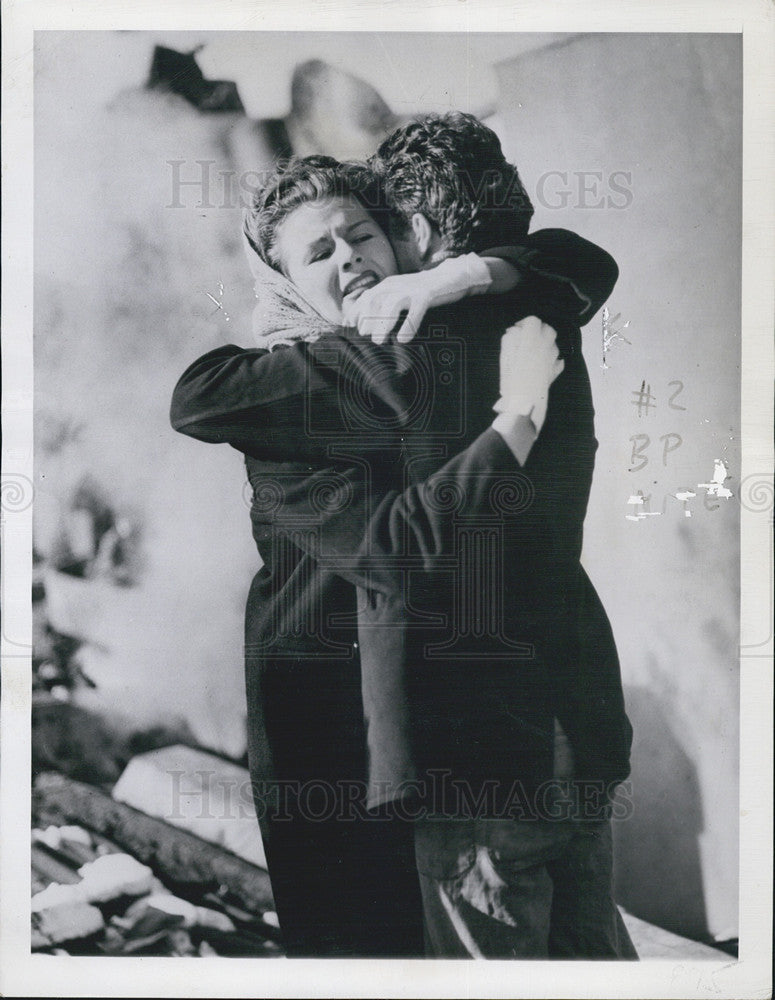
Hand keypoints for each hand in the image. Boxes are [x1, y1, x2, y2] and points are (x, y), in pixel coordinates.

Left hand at [342, 273, 432, 344]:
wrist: (448, 276)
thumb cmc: (420, 292)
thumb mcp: (399, 294)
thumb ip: (384, 304)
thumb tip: (366, 325)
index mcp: (387, 285)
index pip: (366, 297)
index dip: (356, 311)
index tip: (349, 326)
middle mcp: (396, 285)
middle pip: (375, 299)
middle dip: (366, 317)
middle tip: (364, 335)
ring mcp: (411, 289)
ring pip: (392, 305)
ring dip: (383, 323)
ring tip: (379, 340)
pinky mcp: (427, 294)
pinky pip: (416, 310)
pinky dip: (408, 325)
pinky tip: (403, 339)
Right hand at [495, 316, 563, 431]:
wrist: (525, 402)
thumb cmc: (511, 379)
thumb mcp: (505, 356)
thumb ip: (510, 339)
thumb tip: (514, 332)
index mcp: (532, 340)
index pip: (533, 321)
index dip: (524, 322)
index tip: (517, 328)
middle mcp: (546, 346)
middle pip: (548, 329)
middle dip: (538, 329)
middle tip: (528, 336)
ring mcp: (553, 359)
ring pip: (554, 344)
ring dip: (546, 343)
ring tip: (534, 350)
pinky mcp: (555, 371)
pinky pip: (558, 361)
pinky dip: (553, 359)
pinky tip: (545, 362)